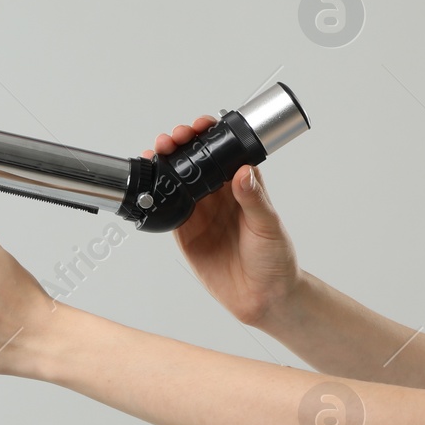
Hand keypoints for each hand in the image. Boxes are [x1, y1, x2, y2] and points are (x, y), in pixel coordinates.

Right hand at [146, 116, 300, 325]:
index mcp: (242, 187)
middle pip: (195, 161)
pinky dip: (156, 193)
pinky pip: (167, 208)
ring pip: (177, 180)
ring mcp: (200, 213)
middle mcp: (219, 196)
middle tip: (173, 138)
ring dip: (165, 163)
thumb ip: (254, 199)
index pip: (223, 152)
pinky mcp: (184, 232)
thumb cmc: (275, 260)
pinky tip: (149, 181)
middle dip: (181, 144)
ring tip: (155, 152)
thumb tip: (243, 172)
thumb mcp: (268, 226)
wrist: (262, 298)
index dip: (210, 135)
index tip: (201, 126)